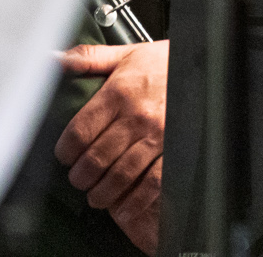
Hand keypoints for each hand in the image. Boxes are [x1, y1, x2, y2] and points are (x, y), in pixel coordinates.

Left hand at [56, 40, 169, 254]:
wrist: (209, 64)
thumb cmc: (166, 63)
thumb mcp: (128, 55)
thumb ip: (89, 59)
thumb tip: (53, 60)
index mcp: (120, 93)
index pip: (79, 132)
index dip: (65, 151)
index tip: (65, 156)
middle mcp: (137, 116)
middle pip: (95, 159)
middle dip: (80, 176)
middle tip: (78, 179)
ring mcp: (158, 136)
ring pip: (119, 175)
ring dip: (101, 192)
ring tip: (96, 194)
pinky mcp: (176, 150)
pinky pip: (151, 183)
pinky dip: (134, 200)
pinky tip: (123, 206)